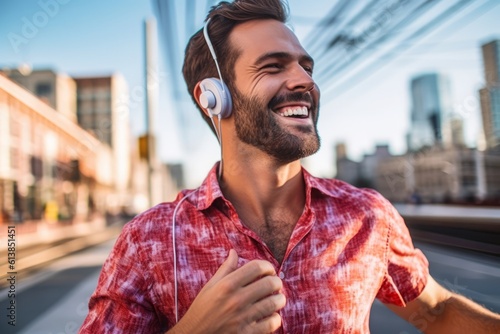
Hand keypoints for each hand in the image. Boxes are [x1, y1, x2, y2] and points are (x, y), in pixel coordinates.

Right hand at [168, 249, 285, 333]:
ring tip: (277, 299)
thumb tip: (234, 252)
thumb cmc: (201, 310)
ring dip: (280, 299)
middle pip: (270, 283)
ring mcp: (242, 318)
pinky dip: (275, 318)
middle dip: (277, 282)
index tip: (269, 270)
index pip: (257, 267)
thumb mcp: (210, 286)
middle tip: (275, 284)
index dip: (268, 266)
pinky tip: (271, 316)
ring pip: (274, 303)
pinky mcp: (246, 333)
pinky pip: (271, 323)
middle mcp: (236, 299)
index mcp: (227, 285)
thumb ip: (225, 269)